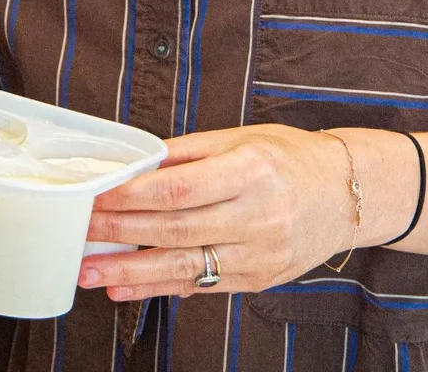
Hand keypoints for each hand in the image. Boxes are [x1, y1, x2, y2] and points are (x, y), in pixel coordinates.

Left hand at [77, 124, 362, 301]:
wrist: (349, 194)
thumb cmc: (291, 158)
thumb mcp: (242, 139)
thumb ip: (188, 152)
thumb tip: (136, 164)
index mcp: (251, 171)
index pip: (179, 188)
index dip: (132, 195)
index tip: (95, 195)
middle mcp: (259, 216)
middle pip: (175, 228)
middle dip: (120, 232)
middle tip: (77, 233)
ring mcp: (262, 253)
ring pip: (184, 265)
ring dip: (131, 272)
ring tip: (89, 272)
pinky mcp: (261, 279)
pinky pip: (202, 285)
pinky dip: (160, 289)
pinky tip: (125, 288)